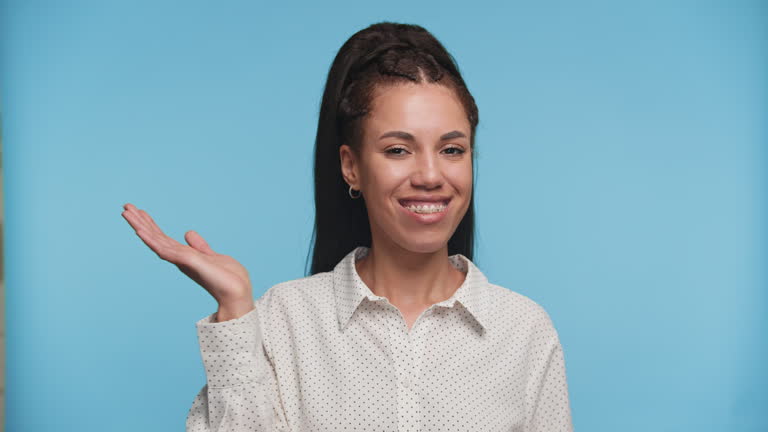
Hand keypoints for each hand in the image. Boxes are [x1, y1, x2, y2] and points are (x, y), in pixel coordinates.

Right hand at [121, 203, 253, 311]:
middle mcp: (179, 258)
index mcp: (184, 256)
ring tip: (126, 213)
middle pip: (155, 237)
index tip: (141, 211)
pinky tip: (140, 231)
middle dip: (140, 222)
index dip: (152, 225)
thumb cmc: (227, 278)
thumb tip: (188, 233)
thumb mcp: (211, 256)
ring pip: (155, 241)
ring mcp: (181, 260)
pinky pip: (164, 249)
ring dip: (140, 226)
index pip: (164, 238)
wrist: (237, 293)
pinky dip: (151, 240)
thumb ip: (199, 246)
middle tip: (126, 207)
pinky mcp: (187, 261)